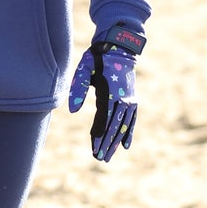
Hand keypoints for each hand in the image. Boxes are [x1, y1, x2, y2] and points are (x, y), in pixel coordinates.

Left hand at [67, 32, 140, 162]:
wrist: (118, 49)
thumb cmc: (97, 59)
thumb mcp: (84, 69)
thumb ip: (78, 89)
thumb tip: (73, 111)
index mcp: (109, 93)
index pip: (103, 119)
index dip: (99, 135)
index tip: (94, 149)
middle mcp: (122, 99)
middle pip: (114, 126)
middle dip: (107, 143)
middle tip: (100, 158)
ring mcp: (129, 100)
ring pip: (123, 126)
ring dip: (116, 142)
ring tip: (108, 156)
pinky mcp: (132, 100)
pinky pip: (132, 120)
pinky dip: (129, 133)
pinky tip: (126, 146)